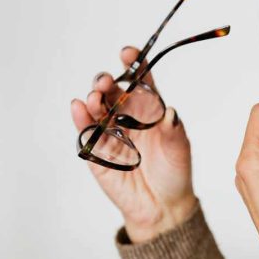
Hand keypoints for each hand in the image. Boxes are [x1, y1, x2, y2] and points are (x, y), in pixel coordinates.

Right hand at [70, 46, 197, 242]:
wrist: (163, 206)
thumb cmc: (174, 172)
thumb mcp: (180, 149)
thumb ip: (174, 130)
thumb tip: (170, 111)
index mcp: (149, 109)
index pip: (140, 81)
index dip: (134, 65)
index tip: (128, 52)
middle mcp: (127, 116)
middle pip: (113, 91)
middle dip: (107, 81)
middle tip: (107, 80)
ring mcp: (110, 132)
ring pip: (96, 108)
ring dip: (93, 98)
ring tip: (95, 96)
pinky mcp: (97, 151)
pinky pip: (86, 131)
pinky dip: (81, 118)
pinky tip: (78, 106)